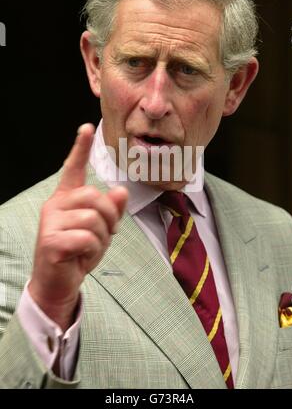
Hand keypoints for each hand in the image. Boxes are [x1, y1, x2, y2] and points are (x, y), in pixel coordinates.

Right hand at [28, 124, 127, 329]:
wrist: (59, 283)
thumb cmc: (79, 252)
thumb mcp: (101, 229)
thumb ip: (111, 210)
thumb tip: (121, 190)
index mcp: (67, 199)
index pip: (73, 168)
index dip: (80, 148)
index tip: (87, 127)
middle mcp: (55, 205)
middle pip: (94, 196)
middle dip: (109, 217)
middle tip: (105, 234)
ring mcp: (50, 223)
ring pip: (93, 218)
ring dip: (101, 237)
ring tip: (90, 248)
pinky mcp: (50, 241)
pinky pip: (86, 238)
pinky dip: (93, 250)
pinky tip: (82, 257)